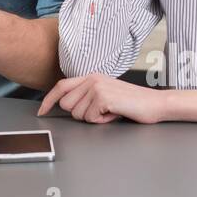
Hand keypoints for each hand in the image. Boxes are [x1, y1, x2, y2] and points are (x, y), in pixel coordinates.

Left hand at [37, 74, 166, 124]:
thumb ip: (87, 95)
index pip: (61, 86)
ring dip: (94, 118)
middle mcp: (91, 78)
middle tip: (101, 111)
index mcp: (91, 76)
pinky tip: (114, 114)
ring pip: (77, 114)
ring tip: (110, 111)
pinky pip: (91, 118)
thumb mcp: (106, 93)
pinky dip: (102, 121)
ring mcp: (97, 87)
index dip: (48, 100)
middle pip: (66, 104)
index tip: (41, 112)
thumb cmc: (132, 102)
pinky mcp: (103, 97)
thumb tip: (68, 106)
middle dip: (81, 114)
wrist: (155, 103)